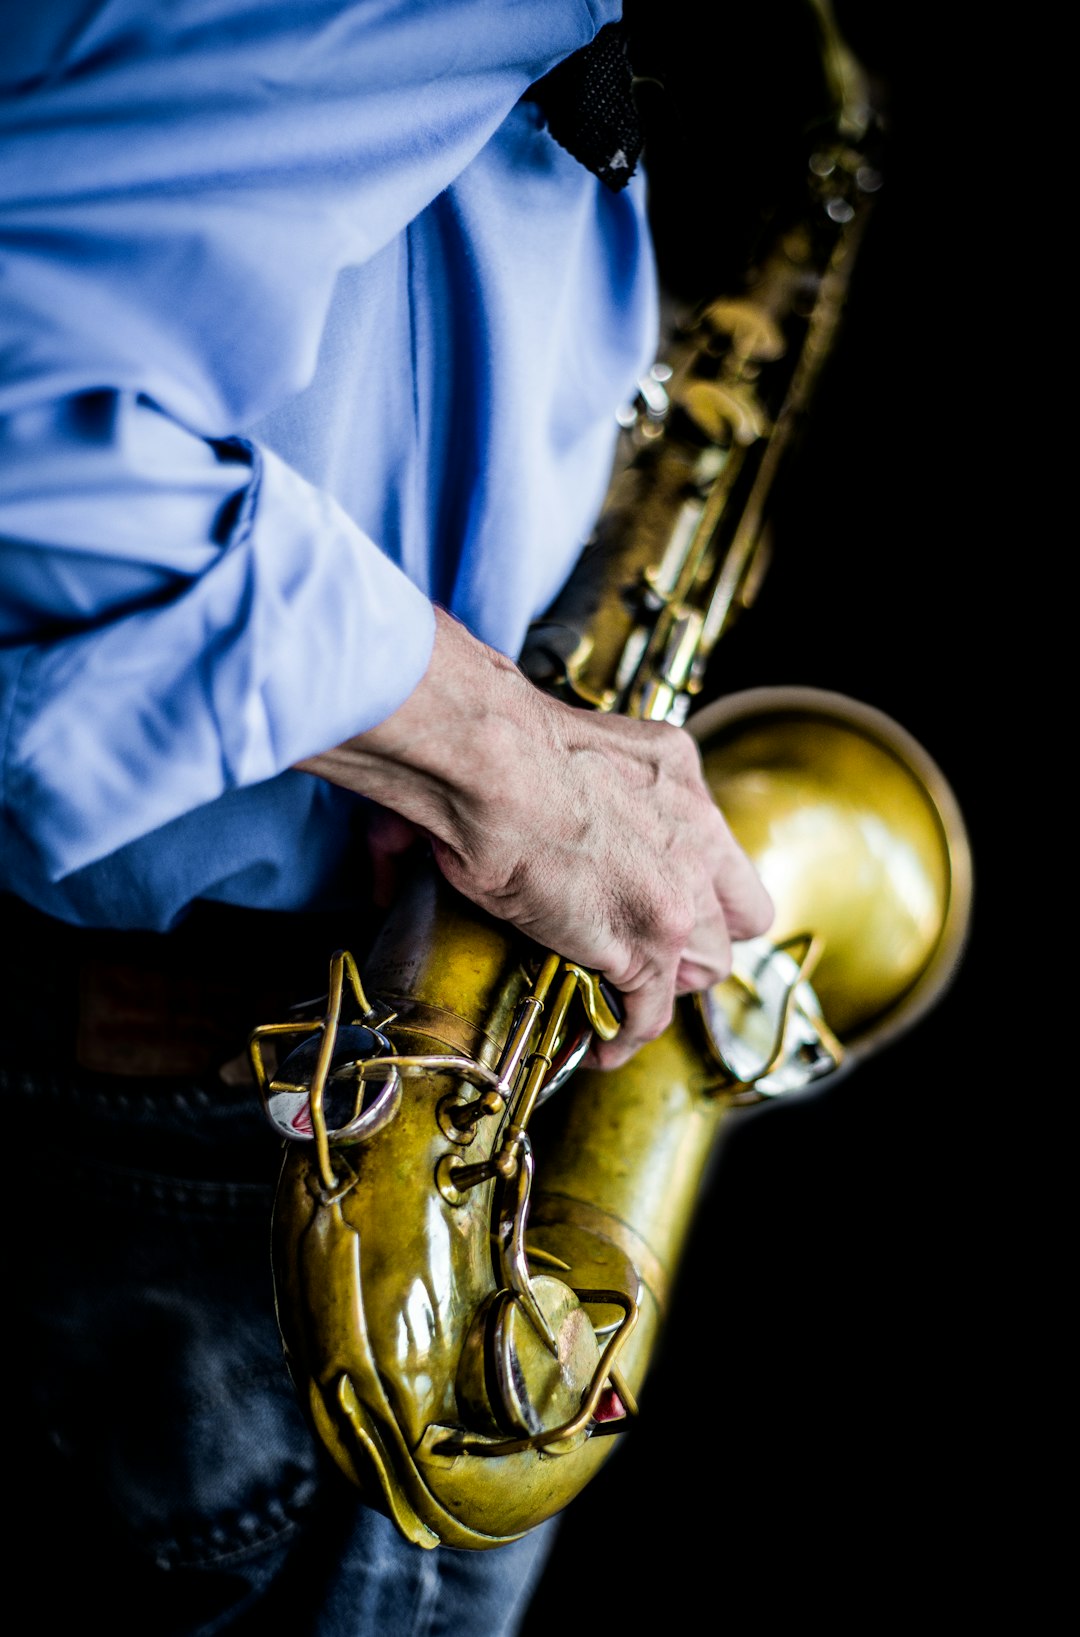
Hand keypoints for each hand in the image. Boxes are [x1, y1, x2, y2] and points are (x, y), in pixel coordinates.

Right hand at [297, 607, 773, 1067]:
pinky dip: (629, 1033)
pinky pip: (653, 1010)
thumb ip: (523, 787)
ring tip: (627, 998)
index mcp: (673, 768)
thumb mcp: (547, 748)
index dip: (697, 880)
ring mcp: (680, 888)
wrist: (490, 763)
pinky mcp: (650, 941)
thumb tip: (411, 833)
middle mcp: (694, 826)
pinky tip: (605, 1043)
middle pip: (732, 910)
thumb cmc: (490, 744)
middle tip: (653, 949)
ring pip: (707, 964)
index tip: (667, 894)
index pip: (714, 842)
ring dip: (668, 984)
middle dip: (698, 937)